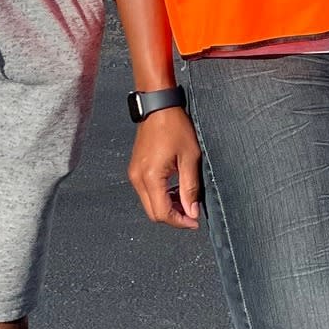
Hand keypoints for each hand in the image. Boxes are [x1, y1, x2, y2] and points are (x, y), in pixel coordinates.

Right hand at [128, 107, 201, 229]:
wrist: (158, 106)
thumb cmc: (175, 127)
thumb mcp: (190, 157)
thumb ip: (190, 187)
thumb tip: (192, 211)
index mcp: (150, 177)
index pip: (162, 213)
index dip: (180, 221)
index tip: (195, 222)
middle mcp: (137, 179)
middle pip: (153, 213)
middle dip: (173, 217)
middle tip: (192, 214)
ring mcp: (134, 174)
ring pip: (149, 203)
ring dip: (167, 206)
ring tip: (186, 199)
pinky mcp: (135, 169)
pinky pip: (146, 191)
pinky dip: (160, 195)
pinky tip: (175, 188)